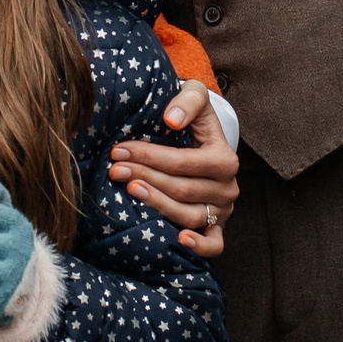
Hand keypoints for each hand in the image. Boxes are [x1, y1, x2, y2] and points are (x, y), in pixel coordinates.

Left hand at [110, 80, 238, 256]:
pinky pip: (214, 244)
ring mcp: (222, 210)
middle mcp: (227, 187)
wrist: (203, 141)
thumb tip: (171, 119)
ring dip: (157, 204)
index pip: (182, 162)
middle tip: (115, 170)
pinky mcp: (217, 228)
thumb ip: (188, 99)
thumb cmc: (193, 118)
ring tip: (130, 191)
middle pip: (181, 189)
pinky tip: (179, 240)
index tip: (119, 149)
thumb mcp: (195, 96)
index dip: (149, 156)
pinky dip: (199, 245)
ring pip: (189, 215)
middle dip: (145, 177)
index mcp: (224, 157)